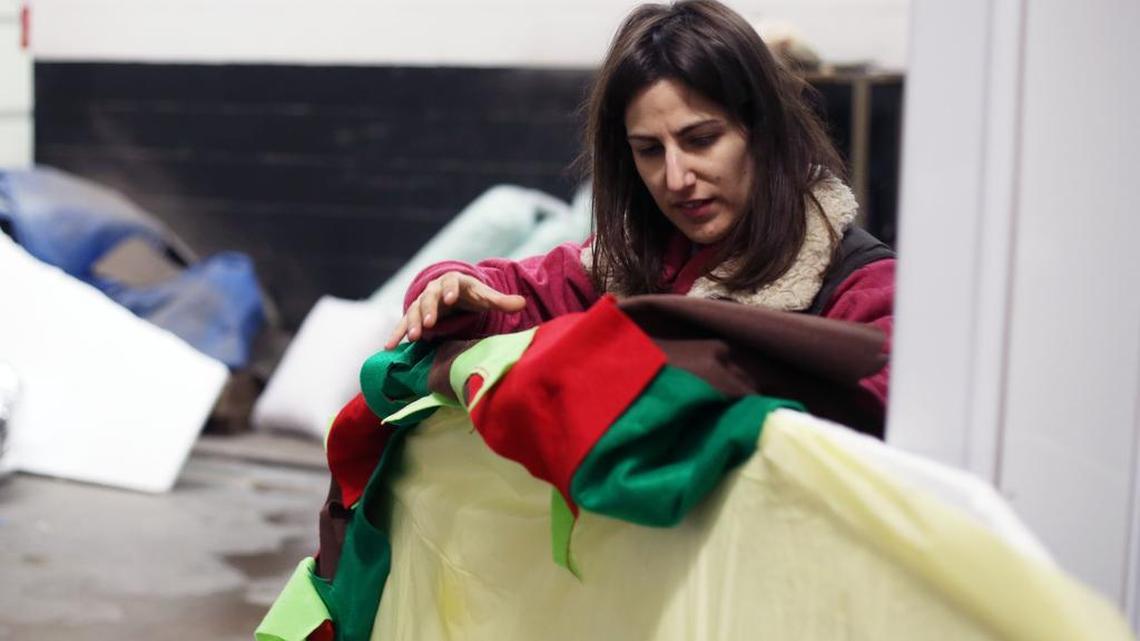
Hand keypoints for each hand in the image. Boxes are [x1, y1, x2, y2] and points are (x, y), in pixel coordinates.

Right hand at [384, 272, 525, 348]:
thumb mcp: (486, 297)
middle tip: (428, 324)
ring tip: (412, 338)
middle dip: (428, 310)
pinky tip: (389, 347)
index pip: (451, 282)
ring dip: (411, 323)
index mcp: (454, 281)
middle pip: (429, 297)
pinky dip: (396, 334)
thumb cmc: (473, 295)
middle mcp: (435, 290)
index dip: (449, 289)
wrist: (455, 293)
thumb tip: (523, 303)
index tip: (449, 299)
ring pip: (414, 311)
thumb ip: (502, 301)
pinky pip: (403, 324)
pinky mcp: (414, 316)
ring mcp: (423, 303)